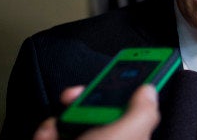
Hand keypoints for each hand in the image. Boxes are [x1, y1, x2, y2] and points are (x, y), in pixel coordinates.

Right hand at [33, 84, 159, 139]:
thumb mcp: (125, 136)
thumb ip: (141, 113)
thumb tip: (149, 90)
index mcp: (131, 139)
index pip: (138, 110)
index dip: (137, 87)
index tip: (136, 63)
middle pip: (103, 110)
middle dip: (88, 99)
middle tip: (78, 95)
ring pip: (74, 118)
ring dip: (63, 117)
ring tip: (59, 126)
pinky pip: (52, 132)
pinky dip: (47, 133)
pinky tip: (49, 137)